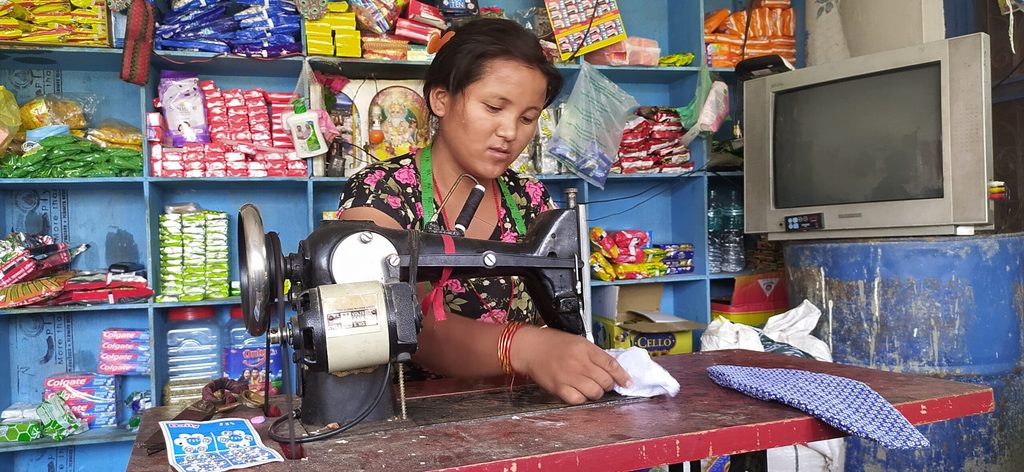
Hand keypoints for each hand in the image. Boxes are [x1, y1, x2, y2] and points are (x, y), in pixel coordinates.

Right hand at [510, 326, 632, 404]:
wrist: (530, 348)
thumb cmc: (554, 343)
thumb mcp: (578, 342)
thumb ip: (594, 355)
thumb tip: (612, 370)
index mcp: (585, 348)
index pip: (611, 364)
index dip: (623, 376)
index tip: (629, 383)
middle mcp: (579, 362)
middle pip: (605, 381)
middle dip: (608, 384)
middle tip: (603, 383)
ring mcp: (568, 376)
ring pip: (594, 392)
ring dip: (596, 392)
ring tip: (590, 388)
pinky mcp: (558, 387)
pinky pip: (578, 399)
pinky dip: (581, 398)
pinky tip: (578, 392)